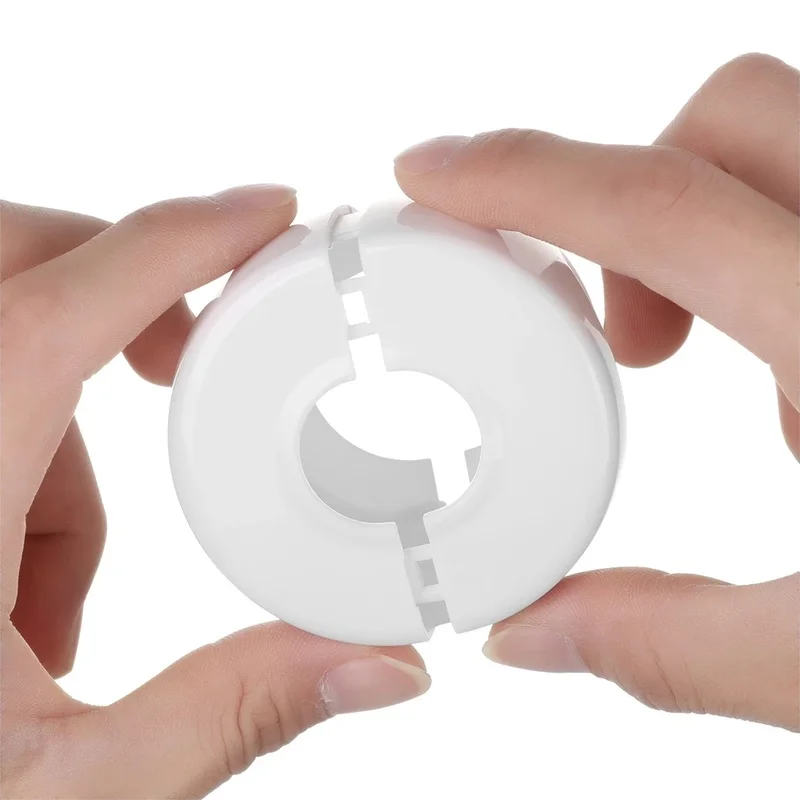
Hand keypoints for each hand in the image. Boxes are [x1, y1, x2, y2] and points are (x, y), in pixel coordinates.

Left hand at [0, 187, 429, 797]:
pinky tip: (19, 604)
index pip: (56, 311)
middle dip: (121, 292)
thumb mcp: (72, 790)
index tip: (266, 213)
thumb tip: (379, 668)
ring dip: (61, 439)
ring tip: (62, 601)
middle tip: (193, 364)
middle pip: (11, 270)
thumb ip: (234, 712)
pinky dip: (18, 471)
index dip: (175, 240)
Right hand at [394, 53, 798, 729]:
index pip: (653, 208)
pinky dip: (791, 271)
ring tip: (738, 384)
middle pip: (731, 118)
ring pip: (792, 151)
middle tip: (615, 327)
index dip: (516, 177)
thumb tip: (527, 637)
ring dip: (716, 243)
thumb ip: (668, 643)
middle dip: (624, 195)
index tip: (428, 172)